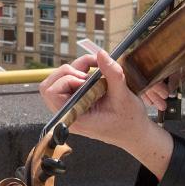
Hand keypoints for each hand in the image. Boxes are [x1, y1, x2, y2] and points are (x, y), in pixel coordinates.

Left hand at [38, 48, 156, 152]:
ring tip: (95, 72)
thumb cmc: (130, 120)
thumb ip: (112, 74)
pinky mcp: (76, 100)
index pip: (52, 93)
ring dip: (75, 70)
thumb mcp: (124, 96)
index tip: (87, 81)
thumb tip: (101, 54)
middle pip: (49, 85)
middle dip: (68, 72)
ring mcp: (71, 106)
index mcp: (76, 118)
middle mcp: (69, 113)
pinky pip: (68, 81)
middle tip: (89, 74)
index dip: (66, 81)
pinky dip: (80, 71)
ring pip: (58, 80)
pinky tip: (95, 73)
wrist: (135, 132)